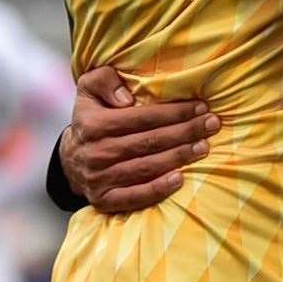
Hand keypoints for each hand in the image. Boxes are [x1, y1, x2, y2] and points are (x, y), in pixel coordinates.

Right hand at [61, 65, 217, 212]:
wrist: (70, 158)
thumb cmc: (90, 117)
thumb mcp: (89, 89)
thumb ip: (105, 80)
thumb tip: (127, 98)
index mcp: (93, 124)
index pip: (142, 118)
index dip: (174, 112)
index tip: (201, 106)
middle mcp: (96, 153)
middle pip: (150, 142)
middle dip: (186, 132)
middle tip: (212, 125)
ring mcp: (99, 179)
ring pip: (147, 167)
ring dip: (179, 157)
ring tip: (204, 147)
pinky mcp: (104, 201)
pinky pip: (135, 197)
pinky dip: (158, 189)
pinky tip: (180, 179)